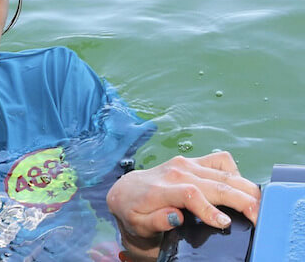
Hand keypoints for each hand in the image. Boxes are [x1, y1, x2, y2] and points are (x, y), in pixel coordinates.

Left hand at [106, 152, 259, 245]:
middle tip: (258, 217)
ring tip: (257, 206)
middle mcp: (175, 172)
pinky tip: (240, 189)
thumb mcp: (137, 225)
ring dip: (245, 187)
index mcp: (160, 190)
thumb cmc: (134, 212)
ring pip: (224, 171)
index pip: (190, 194)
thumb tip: (175, 217)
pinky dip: (236, 173)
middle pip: (215, 183)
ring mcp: (186, 164)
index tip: (225, 224)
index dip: (210, 209)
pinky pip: (221, 160)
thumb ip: (154, 221)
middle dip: (240, 200)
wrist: (126, 190)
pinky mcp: (193, 161)